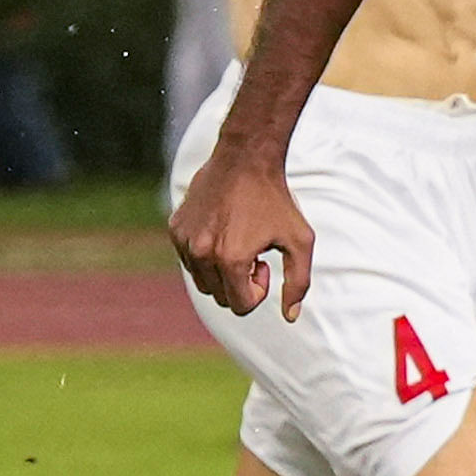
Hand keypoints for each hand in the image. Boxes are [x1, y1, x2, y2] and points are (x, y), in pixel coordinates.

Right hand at [169, 153, 318, 318]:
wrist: (245, 159)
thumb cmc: (276, 200)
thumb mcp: (299, 241)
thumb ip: (298, 282)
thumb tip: (290, 317)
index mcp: (230, 259)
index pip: (240, 306)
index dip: (257, 291)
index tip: (263, 265)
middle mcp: (202, 253)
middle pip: (220, 297)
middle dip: (240, 283)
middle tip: (254, 253)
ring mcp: (185, 241)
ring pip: (202, 281)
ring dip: (221, 271)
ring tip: (237, 242)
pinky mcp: (175, 229)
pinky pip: (188, 260)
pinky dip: (205, 255)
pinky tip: (222, 229)